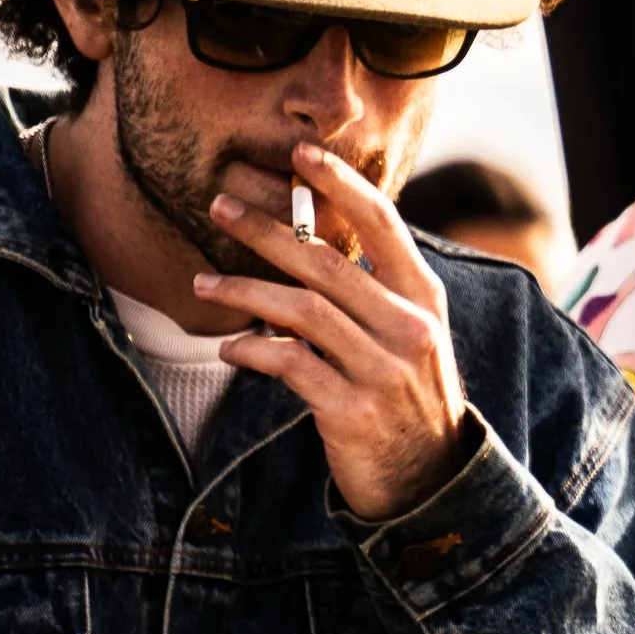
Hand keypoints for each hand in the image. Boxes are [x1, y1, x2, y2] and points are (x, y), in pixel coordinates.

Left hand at [195, 142, 471, 519]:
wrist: (432, 478)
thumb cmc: (408, 396)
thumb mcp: (410, 335)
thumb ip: (377, 292)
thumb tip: (318, 243)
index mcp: (424, 298)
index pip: (384, 225)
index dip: (342, 186)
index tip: (301, 156)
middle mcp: (409, 327)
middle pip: (328, 263)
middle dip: (268, 230)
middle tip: (221, 205)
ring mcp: (382, 370)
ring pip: (303, 312)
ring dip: (244, 291)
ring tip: (202, 284)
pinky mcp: (353, 411)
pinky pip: (291, 366)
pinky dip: (253, 351)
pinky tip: (230, 348)